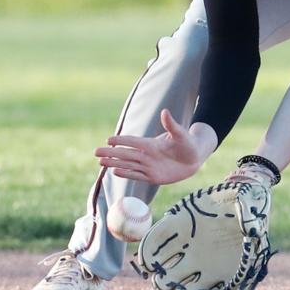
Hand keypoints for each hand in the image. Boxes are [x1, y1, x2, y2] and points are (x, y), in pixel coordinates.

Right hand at [95, 110, 215, 184]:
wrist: (194, 159)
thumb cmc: (188, 144)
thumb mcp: (181, 134)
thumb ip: (171, 125)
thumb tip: (164, 111)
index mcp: (152, 144)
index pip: (133, 141)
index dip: (121, 140)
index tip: (108, 139)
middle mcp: (147, 155)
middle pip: (126, 153)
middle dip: (111, 153)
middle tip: (96, 152)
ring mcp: (149, 166)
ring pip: (128, 165)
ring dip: (115, 163)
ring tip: (101, 162)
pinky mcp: (153, 177)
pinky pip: (137, 175)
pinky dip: (126, 174)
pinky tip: (115, 172)